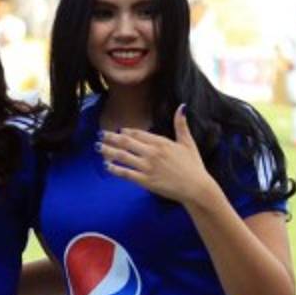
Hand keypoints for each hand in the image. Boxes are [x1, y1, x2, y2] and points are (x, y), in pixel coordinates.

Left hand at [98, 105, 213, 204]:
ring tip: (98, 147)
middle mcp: (152, 153)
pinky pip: (125, 173)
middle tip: (100, 134)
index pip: (138, 134)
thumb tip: (182, 106)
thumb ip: (181, 125)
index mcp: (162, 143)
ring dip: (108, 151)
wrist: (196, 188)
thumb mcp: (188, 143)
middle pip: (126, 143)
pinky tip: (106, 165)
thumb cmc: (193, 166)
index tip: (119, 130)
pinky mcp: (145, 181)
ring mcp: (147, 167)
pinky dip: (114, 169)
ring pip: (122, 157)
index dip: (126, 132)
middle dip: (111, 138)